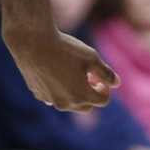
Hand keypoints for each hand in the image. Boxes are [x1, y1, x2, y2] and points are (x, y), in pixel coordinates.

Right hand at [6, 23, 120, 111]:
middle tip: (88, 76)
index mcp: (82, 96)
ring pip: (68, 103)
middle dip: (90, 93)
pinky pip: (53, 97)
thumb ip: (106, 73)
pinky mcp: (37, 93)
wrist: (32, 43)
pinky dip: (59, 90)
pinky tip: (56, 72)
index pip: (102, 101)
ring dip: (74, 93)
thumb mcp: (92, 58)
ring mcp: (49, 100)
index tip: (99, 76)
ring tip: (72, 72)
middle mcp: (65, 103)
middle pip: (86, 106)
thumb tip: (117, 84)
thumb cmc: (66, 49)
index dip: (105, 88)